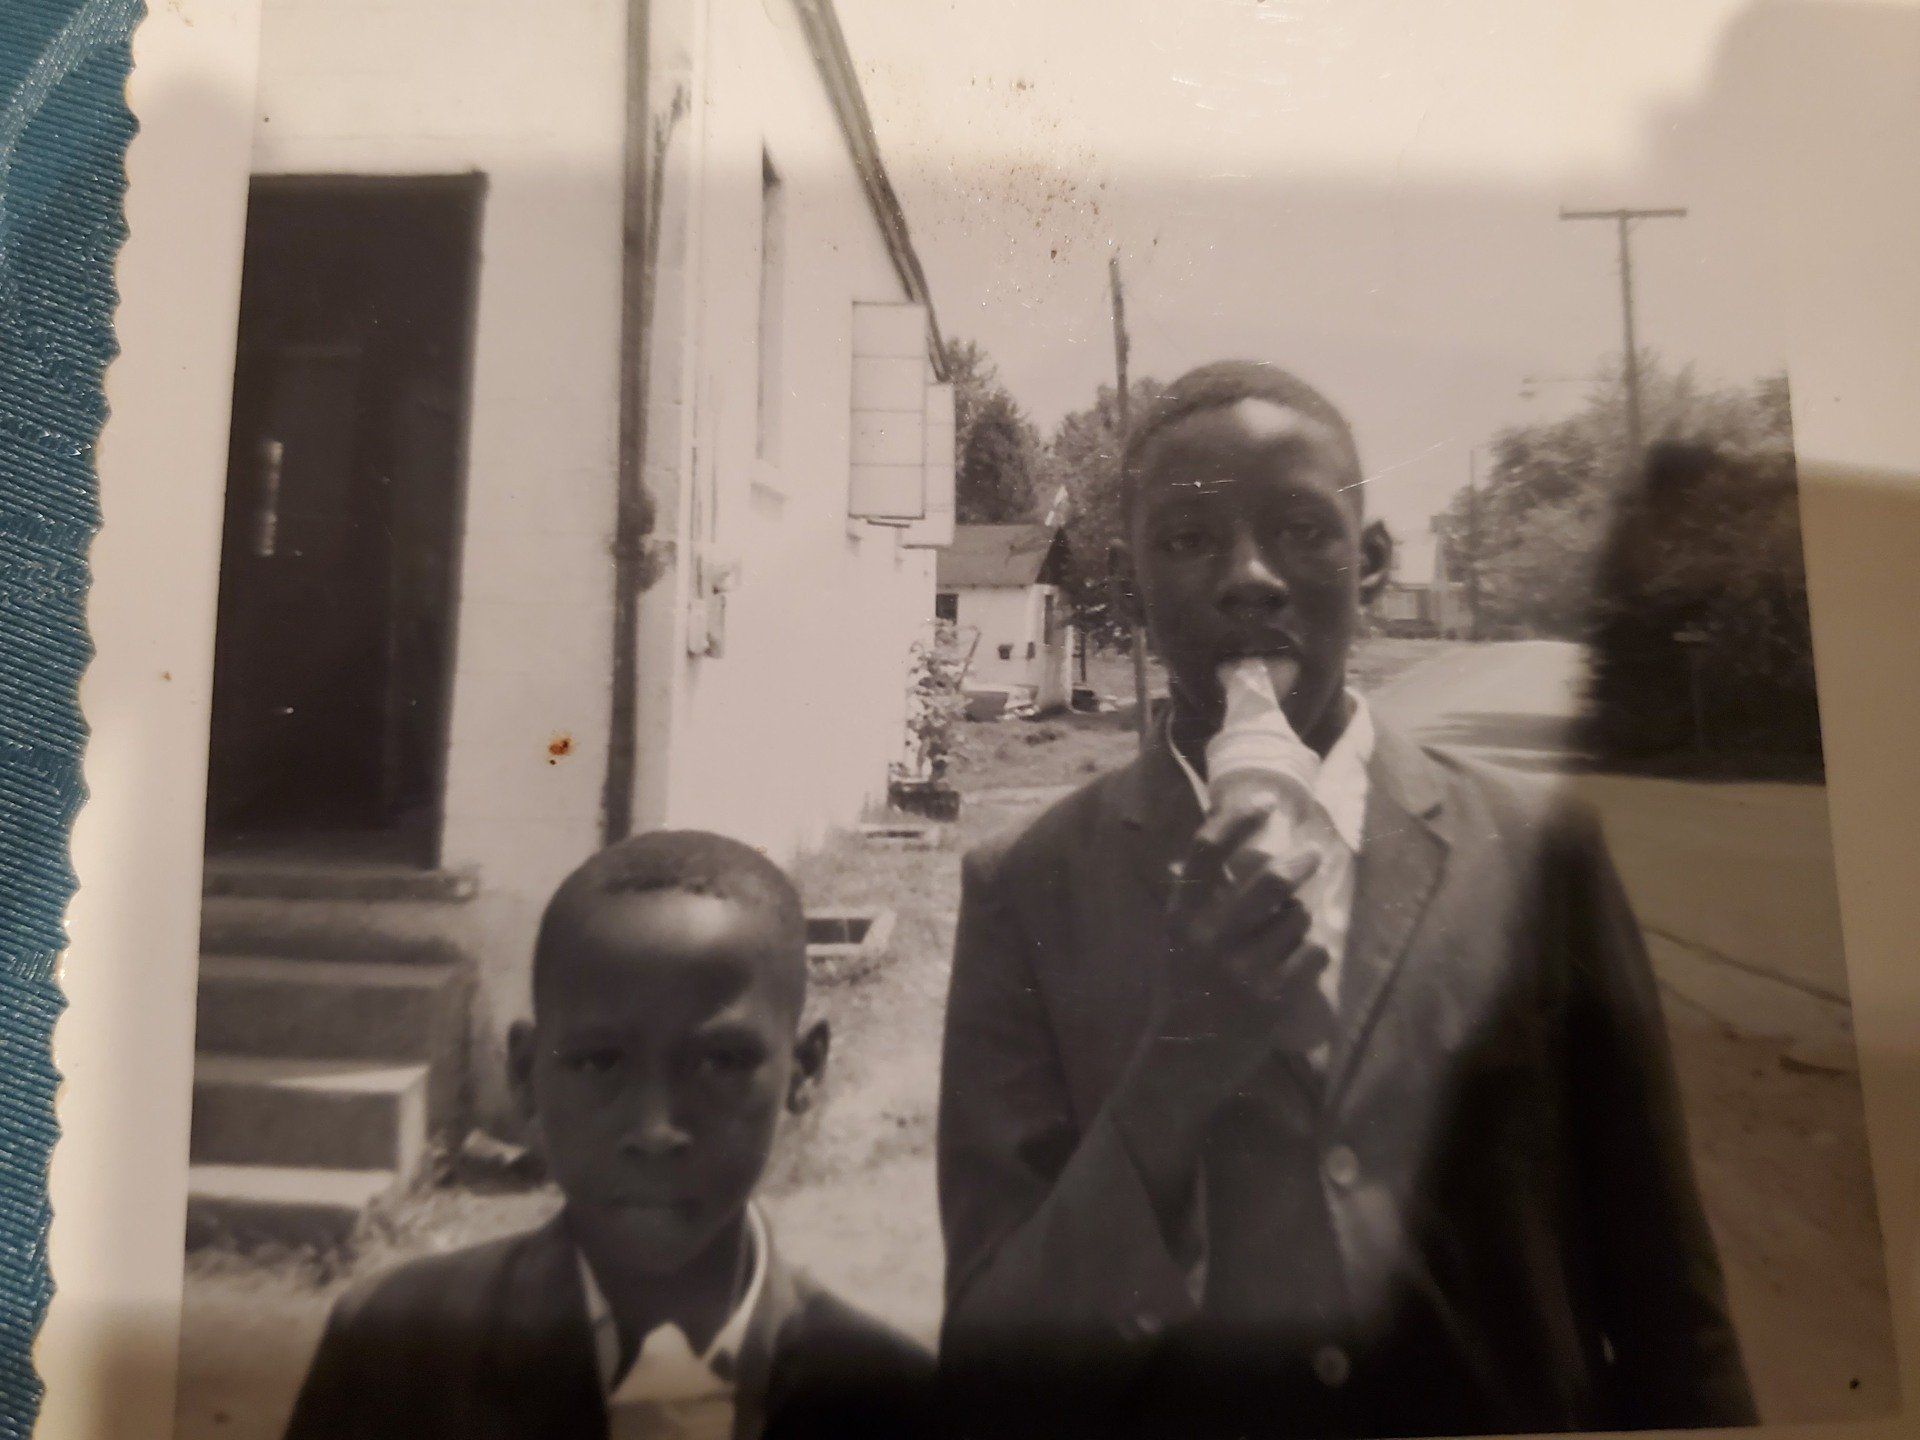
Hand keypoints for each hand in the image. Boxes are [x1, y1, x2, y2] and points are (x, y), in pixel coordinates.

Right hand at [1157, 804, 1332, 1085]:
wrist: (1181, 1063)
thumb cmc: (1182, 993)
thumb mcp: (1176, 942)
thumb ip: (1195, 899)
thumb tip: (1213, 847)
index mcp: (1181, 918)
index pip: (1207, 853)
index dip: (1237, 821)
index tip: (1265, 803)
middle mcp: (1209, 938)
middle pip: (1269, 881)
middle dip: (1300, 864)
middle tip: (1312, 856)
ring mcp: (1242, 969)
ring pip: (1297, 918)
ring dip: (1301, 919)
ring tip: (1289, 932)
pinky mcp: (1271, 998)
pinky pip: (1312, 954)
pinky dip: (1313, 952)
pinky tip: (1300, 961)